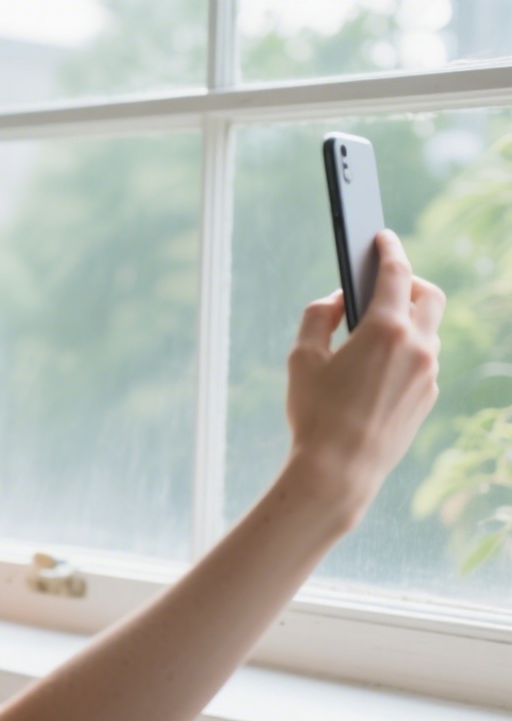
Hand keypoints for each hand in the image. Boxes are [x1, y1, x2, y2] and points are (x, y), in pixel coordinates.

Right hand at [284, 229, 445, 518]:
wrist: (339, 471)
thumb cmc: (315, 413)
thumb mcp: (301, 357)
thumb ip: (318, 316)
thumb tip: (336, 301)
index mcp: (385, 329)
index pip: (396, 273)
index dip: (389, 250)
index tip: (383, 238)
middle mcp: (417, 346)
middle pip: (429, 296)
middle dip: (411, 283)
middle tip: (386, 284)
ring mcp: (429, 373)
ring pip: (429, 331)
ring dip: (408, 321)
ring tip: (375, 331)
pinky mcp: (428, 397)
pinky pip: (423, 361)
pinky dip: (406, 352)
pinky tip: (376, 368)